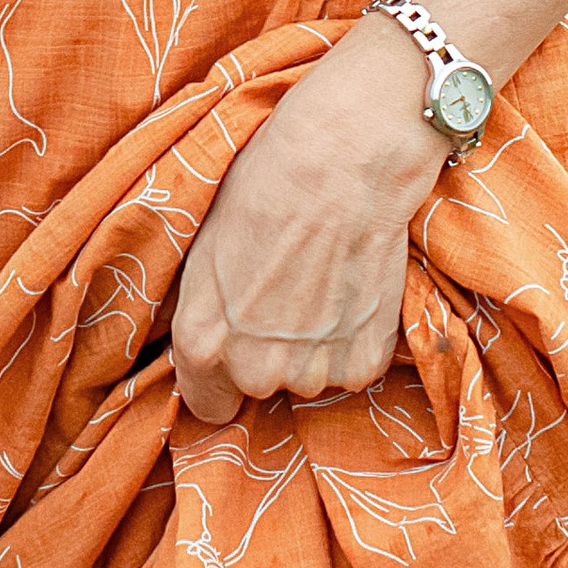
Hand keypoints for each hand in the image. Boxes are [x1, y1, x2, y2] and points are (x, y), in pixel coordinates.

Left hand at [170, 18, 448, 422]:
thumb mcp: (203, 245)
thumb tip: (202, 332)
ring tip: (321, 282)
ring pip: (309, 377)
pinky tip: (349, 288)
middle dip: (269, 352)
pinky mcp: (365, 361)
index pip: (207, 405)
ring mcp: (314, 371)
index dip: (222, 373)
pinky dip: (353, 338)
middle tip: (285, 291)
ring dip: (314, 345)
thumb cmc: (265, 186)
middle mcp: (255, 370)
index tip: (238, 343)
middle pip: (260, 386)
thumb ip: (202, 308)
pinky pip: (352, 367)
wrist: (343, 162)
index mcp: (202, 343)